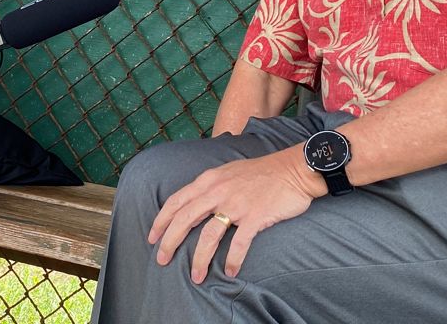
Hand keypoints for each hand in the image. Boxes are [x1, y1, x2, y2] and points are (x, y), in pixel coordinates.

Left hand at [148, 148, 325, 283]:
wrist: (294, 169)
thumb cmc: (263, 172)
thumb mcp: (229, 171)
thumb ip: (211, 186)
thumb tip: (195, 202)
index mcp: (209, 180)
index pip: (176, 200)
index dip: (161, 220)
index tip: (152, 237)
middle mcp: (218, 191)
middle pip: (184, 219)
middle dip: (170, 242)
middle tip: (161, 259)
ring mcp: (237, 204)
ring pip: (208, 236)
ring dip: (200, 259)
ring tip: (196, 276)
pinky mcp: (255, 216)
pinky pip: (239, 243)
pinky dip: (233, 260)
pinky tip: (230, 272)